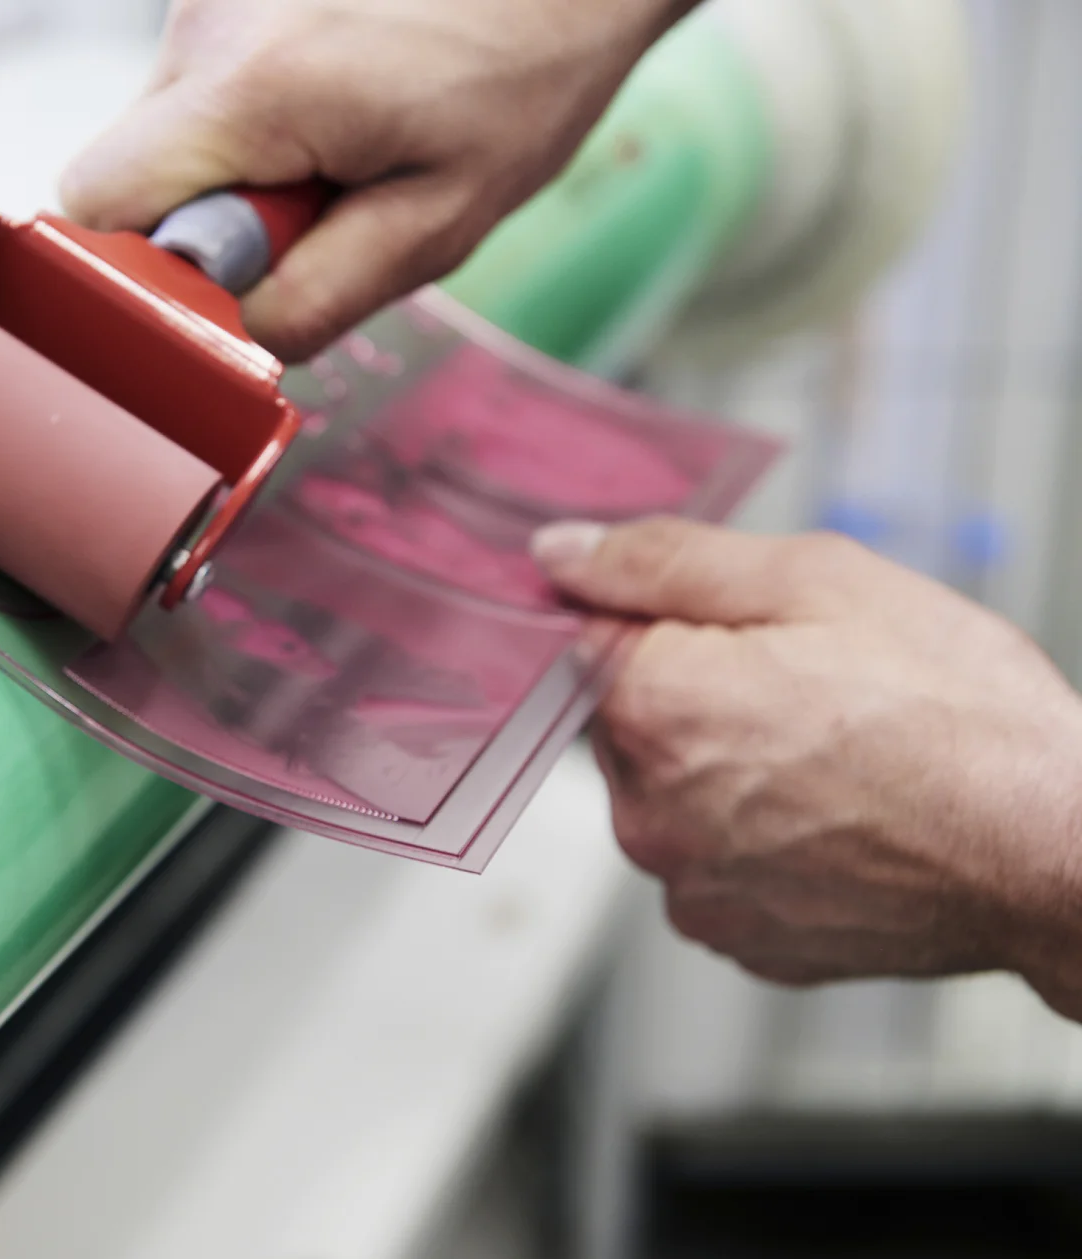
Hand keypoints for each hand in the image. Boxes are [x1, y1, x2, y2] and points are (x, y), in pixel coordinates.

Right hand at [60, 0, 698, 360]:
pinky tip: (341, 94)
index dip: (146, 264)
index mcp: (253, 89)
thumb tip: (226, 341)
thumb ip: (313, 300)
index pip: (96, 206)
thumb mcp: (436, 226)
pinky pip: (204, 79)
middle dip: (204, 214)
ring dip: (238, 159)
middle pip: (126, 167)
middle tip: (317, 202)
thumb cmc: (525, 73)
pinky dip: (258, 110)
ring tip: (347, 137)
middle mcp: (208, 21)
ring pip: (168, 125)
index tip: (235, 272)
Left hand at [532, 517, 1081, 1019]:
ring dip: (728, 771)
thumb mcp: (815, 580)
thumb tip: (561, 555)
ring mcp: (690, 885)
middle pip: (630, 723)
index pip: (588, 638)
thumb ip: (664, 562)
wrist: (1055, 849)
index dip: (666, 622)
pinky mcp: (736, 937)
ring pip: (674, 796)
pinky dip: (761, 839)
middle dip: (698, 695)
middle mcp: (646, 810)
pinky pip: (717, 865)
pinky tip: (837, 819)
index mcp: (649, 707)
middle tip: (810, 690)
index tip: (737, 632)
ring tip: (837, 760)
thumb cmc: (959, 715)